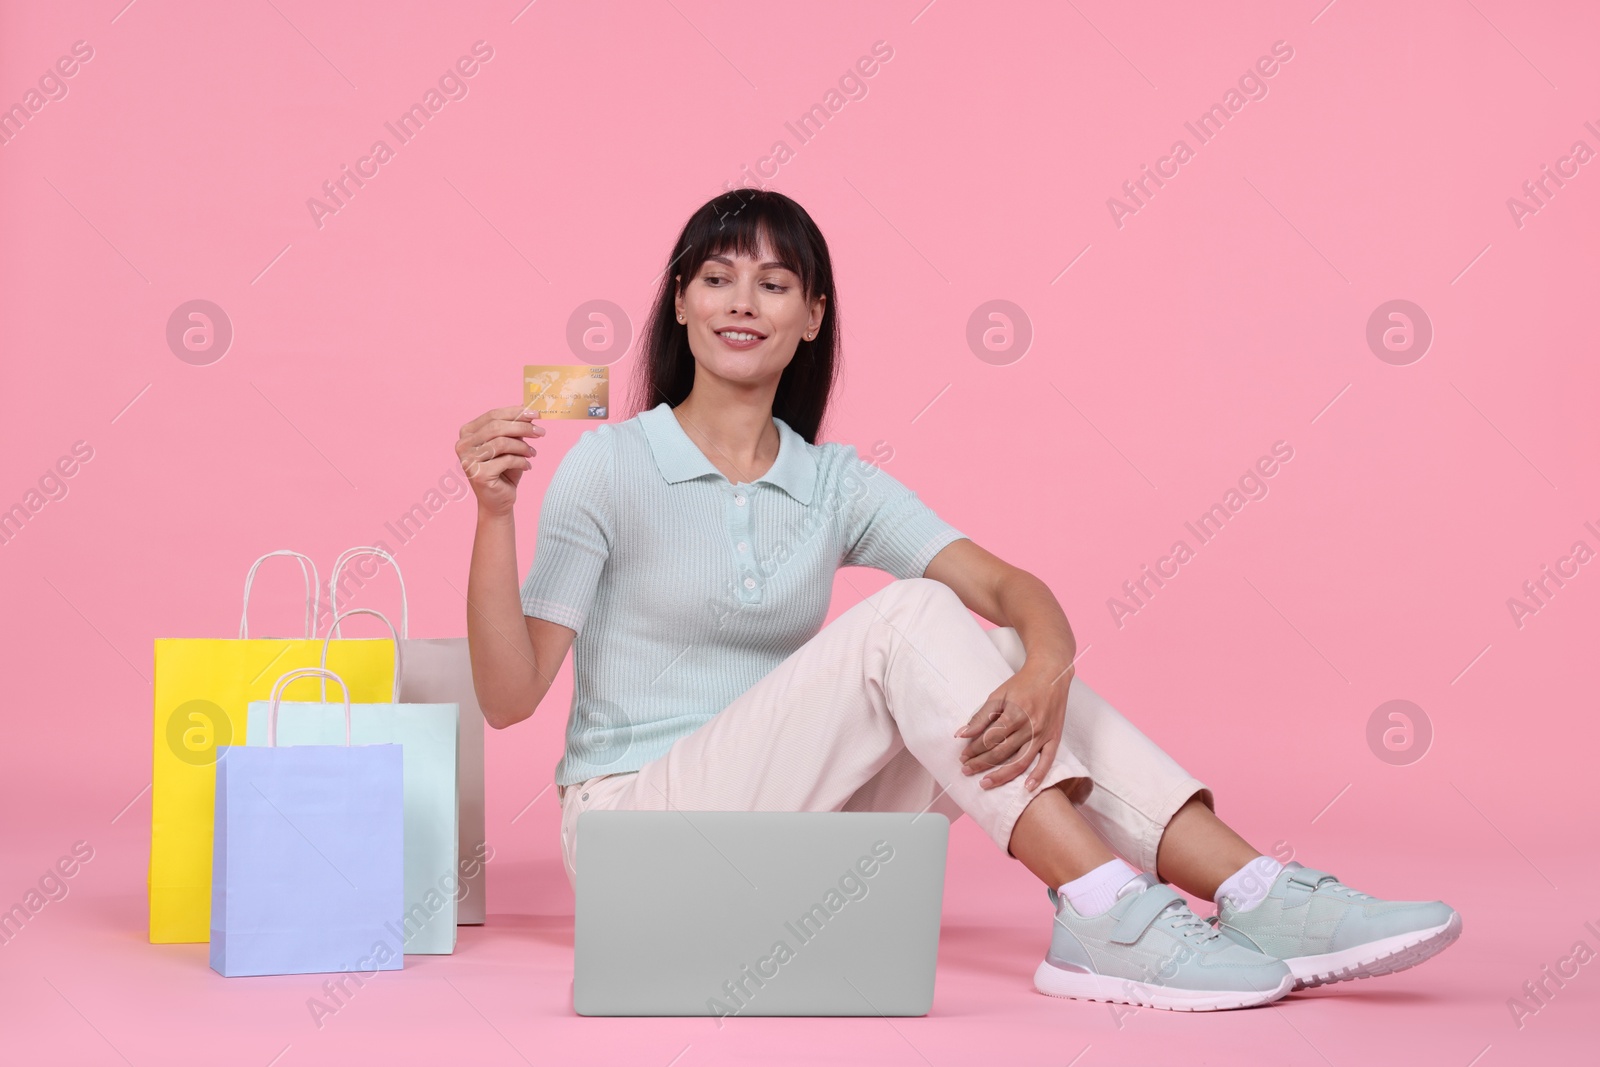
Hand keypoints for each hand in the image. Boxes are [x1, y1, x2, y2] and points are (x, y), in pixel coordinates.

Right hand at [456, 405, 545, 517]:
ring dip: (523, 446)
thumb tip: (527, 408)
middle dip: (523, 427)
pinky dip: (521, 461)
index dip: (515, 412)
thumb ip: (514, 427)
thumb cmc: (504, 471)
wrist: (498, 501)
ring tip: (533, 453)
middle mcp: (463, 445)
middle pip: (497, 427)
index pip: (492, 415)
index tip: (536, 413)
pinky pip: (506, 460)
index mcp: (467, 432)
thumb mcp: (510, 445)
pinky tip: (527, 466)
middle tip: (541, 432)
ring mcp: (467, 460)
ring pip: (501, 442)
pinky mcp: (477, 474)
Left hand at [953, 662, 1073, 790]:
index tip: (963, 757)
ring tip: (985, 783)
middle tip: (966, 770)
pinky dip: (1038, 776)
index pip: (989, 739)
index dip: (974, 750)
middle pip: (1001, 752)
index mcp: (1014, 714)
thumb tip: (962, 734)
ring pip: (1020, 761)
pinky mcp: (1055, 738)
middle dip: (981, 763)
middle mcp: (1030, 726)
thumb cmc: (1022, 684)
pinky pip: (1047, 761)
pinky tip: (1027, 788)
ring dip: (1002, 775)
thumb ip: (980, 716)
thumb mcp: (998, 695)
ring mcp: (1043, 734)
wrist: (1051, 674)